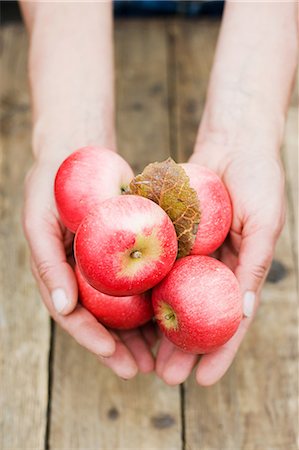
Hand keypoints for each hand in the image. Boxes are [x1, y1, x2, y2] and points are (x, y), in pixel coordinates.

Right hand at [23, 158, 155, 378]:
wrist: (79, 150)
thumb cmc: (52, 186)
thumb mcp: (39, 222)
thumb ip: (47, 264)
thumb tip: (63, 308)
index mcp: (59, 275)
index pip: (74, 317)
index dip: (91, 339)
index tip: (113, 357)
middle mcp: (84, 274)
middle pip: (103, 319)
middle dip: (120, 347)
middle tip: (142, 369)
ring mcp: (107, 263)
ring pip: (126, 304)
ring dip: (141, 331)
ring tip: (161, 355)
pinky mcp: (130, 246)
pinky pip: (145, 276)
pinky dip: (156, 295)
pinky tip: (173, 311)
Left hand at [156, 146, 284, 385]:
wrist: (232, 140)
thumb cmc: (258, 179)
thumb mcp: (264, 222)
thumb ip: (254, 265)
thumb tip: (243, 311)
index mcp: (239, 270)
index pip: (230, 320)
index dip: (220, 352)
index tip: (204, 381)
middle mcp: (211, 267)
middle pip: (195, 315)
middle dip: (182, 348)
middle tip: (164, 377)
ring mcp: (189, 252)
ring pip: (171, 296)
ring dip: (159, 326)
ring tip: (144, 356)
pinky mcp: (170, 235)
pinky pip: (156, 263)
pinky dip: (145, 286)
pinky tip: (130, 309)